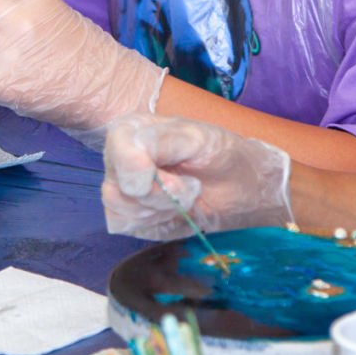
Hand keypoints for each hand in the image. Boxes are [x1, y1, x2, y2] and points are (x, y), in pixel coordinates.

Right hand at [102, 114, 292, 239]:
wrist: (238, 187)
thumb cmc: (220, 154)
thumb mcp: (198, 137)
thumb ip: (164, 139)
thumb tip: (135, 150)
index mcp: (132, 129)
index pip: (119, 150)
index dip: (142, 170)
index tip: (178, 180)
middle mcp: (119, 156)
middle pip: (117, 187)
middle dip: (159, 196)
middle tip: (190, 189)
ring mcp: (120, 186)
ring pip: (118, 209)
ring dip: (158, 210)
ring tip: (184, 199)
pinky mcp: (126, 214)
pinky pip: (123, 225)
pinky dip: (152, 223)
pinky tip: (172, 213)